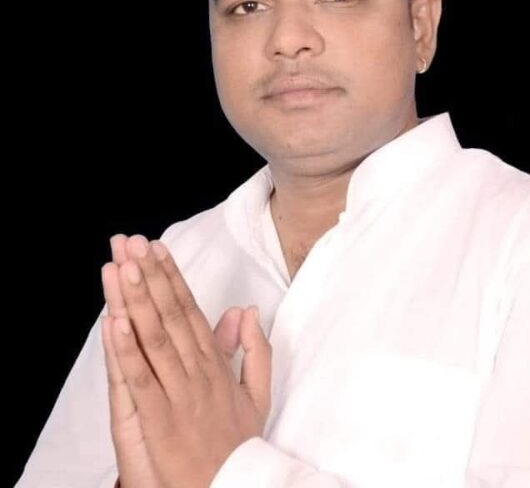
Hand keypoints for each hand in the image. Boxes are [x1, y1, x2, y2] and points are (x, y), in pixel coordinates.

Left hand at [101, 234, 271, 487]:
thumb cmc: (239, 442)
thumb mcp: (258, 393)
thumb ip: (255, 349)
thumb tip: (248, 310)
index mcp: (215, 363)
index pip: (190, 310)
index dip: (171, 278)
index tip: (156, 250)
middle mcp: (197, 370)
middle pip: (170, 314)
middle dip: (150, 276)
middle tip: (133, 243)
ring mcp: (179, 392)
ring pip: (154, 337)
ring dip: (137, 300)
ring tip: (123, 267)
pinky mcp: (159, 419)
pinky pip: (141, 378)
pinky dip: (127, 349)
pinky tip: (115, 322)